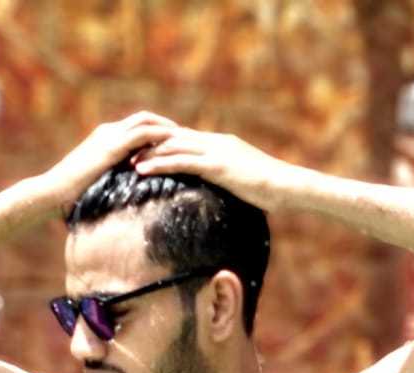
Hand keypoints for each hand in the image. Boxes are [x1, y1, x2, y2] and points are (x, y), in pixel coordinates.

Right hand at [37, 112, 178, 214]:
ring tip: (187, 139)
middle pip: (144, 118)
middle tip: (186, 137)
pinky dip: (161, 136)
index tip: (173, 143)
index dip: (154, 133)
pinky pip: (144, 134)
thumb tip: (114, 208)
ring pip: (147, 121)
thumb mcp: (93, 189)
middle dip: (166, 125)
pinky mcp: (111, 147)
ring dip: (168, 128)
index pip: (134, 128)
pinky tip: (176, 146)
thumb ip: (107, 188)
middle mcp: (107, 132)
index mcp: (102, 140)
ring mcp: (109, 137)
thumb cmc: (65, 199)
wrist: (49, 194)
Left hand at [133, 129, 303, 211]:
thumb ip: (225, 180)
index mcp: (219, 144)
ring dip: (148, 153)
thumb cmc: (269, 189)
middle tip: (126, 152)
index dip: (162, 144)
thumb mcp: (241, 182)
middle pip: (174, 138)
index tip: (141, 150)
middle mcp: (215, 142)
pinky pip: (181, 161)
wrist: (287, 185)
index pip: (184, 139)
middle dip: (149, 144)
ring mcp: (215, 151)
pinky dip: (159, 164)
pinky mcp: (216, 165)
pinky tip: (142, 170)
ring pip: (173, 147)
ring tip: (127, 161)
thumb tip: (217, 193)